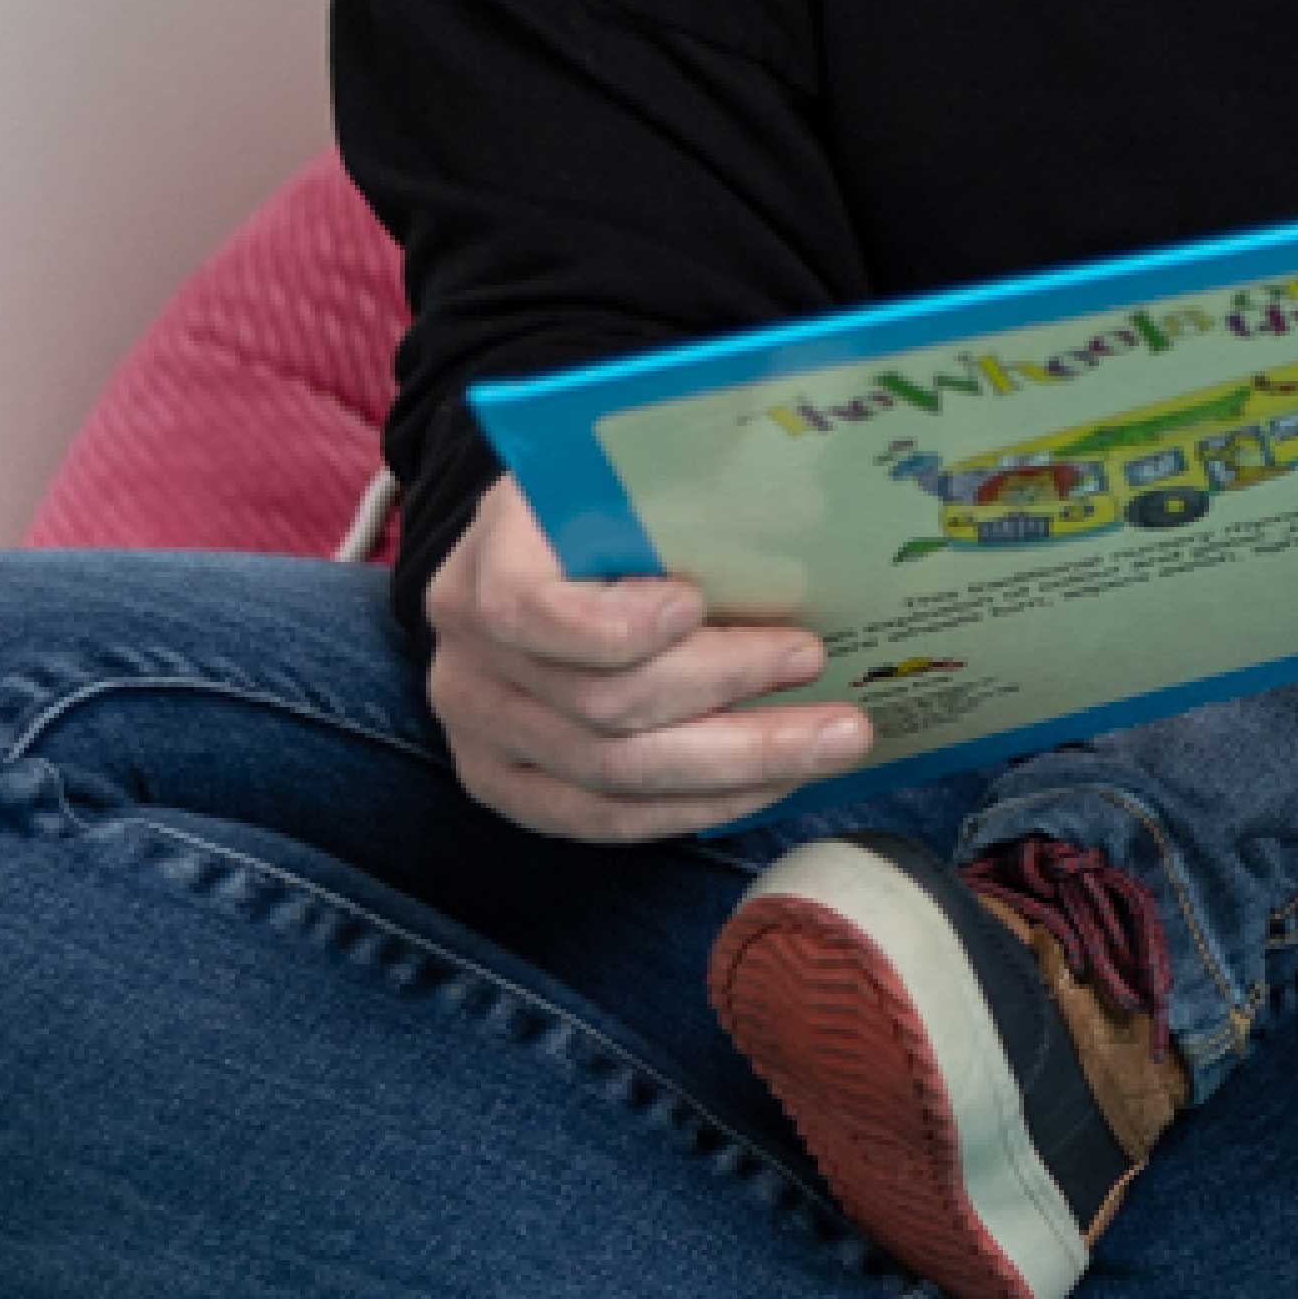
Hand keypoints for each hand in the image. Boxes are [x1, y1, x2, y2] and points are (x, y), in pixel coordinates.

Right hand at [424, 476, 868, 840]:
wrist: (547, 571)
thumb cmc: (610, 518)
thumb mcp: (629, 479)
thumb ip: (688, 492)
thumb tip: (806, 504)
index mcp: (487, 562)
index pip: (526, 607)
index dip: (612, 622)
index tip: (695, 605)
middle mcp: (466, 655)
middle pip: (598, 701)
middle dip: (723, 686)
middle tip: (815, 662)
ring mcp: (480, 730)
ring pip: (614, 771)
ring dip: (739, 759)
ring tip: (831, 737)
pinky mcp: (507, 785)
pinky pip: (604, 819)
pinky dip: (699, 806)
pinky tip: (773, 783)